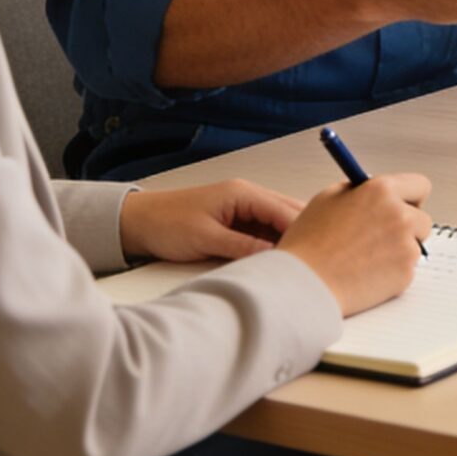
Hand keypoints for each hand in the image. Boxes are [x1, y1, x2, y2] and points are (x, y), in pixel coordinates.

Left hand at [118, 179, 303, 262]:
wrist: (139, 222)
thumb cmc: (167, 224)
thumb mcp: (206, 238)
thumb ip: (242, 246)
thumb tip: (274, 257)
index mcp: (242, 193)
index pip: (284, 211)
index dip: (302, 232)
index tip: (316, 254)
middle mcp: (248, 196)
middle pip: (288, 213)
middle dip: (304, 233)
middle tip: (318, 260)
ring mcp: (243, 208)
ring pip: (279, 223)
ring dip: (290, 239)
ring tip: (304, 262)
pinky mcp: (237, 221)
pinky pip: (265, 230)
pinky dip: (275, 243)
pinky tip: (281, 259)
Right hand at [278, 173, 435, 315]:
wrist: (304, 286)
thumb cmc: (309, 244)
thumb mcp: (327, 199)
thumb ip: (358, 191)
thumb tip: (375, 191)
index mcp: (381, 191)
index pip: (419, 186)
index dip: (411, 198)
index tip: (403, 206)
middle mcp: (400, 215)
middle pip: (422, 219)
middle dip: (406, 227)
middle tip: (380, 238)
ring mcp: (406, 246)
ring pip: (415, 246)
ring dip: (399, 251)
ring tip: (366, 259)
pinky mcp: (406, 274)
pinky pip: (406, 269)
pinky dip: (392, 273)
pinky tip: (366, 275)